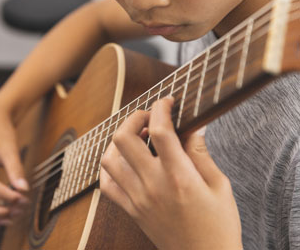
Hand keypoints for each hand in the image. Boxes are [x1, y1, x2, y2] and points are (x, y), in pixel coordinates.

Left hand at [100, 97, 241, 249]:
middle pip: (124, 138)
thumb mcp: (220, 185)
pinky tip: (125, 161)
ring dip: (119, 141)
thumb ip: (201, 153)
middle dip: (134, 117)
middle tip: (148, 117)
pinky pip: (106, 184)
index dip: (161, 107)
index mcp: (179, 176)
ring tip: (136, 138)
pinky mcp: (131, 210)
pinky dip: (110, 167)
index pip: (159, 130)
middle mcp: (153, 185)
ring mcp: (137, 198)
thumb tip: (194, 126)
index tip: (167, 101)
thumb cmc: (218, 225)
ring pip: (109, 158)